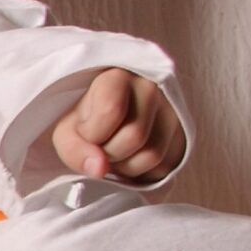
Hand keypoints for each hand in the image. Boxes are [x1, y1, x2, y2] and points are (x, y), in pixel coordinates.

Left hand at [51, 68, 183, 182]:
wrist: (106, 121)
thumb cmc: (85, 122)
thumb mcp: (66, 132)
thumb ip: (74, 149)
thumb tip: (100, 169)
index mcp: (118, 77)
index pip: (111, 110)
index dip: (93, 134)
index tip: (85, 132)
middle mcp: (152, 88)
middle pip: (134, 136)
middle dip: (109, 153)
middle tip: (100, 147)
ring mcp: (173, 112)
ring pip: (153, 155)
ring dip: (126, 167)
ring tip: (114, 152)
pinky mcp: (183, 136)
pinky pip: (165, 167)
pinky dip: (142, 173)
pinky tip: (130, 159)